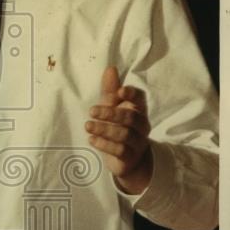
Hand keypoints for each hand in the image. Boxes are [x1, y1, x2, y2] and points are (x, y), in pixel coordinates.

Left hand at [86, 65, 152, 193]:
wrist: (129, 160)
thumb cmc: (119, 127)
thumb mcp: (112, 108)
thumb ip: (110, 91)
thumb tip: (110, 68)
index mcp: (138, 110)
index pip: (140, 99)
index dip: (132, 94)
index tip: (119, 91)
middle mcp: (141, 126)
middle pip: (131, 117)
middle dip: (111, 113)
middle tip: (92, 111)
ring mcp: (137, 142)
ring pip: (125, 134)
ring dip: (104, 129)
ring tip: (88, 125)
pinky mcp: (129, 157)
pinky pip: (119, 150)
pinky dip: (104, 144)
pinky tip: (91, 139)